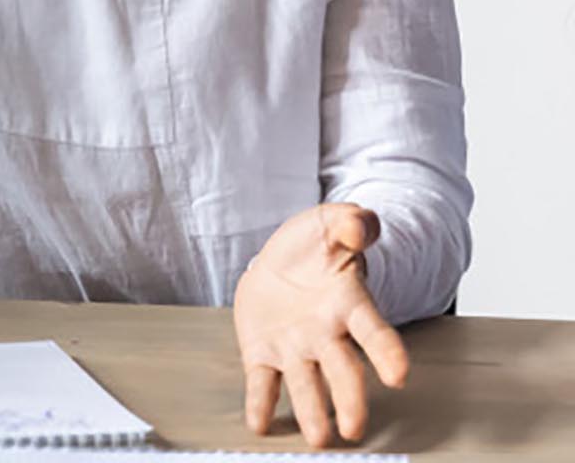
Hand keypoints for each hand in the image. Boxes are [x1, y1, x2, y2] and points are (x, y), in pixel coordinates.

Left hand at [234, 202, 407, 447]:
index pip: (373, 330)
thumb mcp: (330, 222)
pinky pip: (263, 381)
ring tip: (318, 437)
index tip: (399, 375)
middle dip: (350, 399)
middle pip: (343, 370)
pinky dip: (261, 403)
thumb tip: (362, 227)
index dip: (386, 352)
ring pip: (307, 384)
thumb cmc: (315, 245)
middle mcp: (325, 334)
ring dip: (312, 411)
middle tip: (354, 427)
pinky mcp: (263, 353)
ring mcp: (295, 347)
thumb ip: (351, 222)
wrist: (282, 260)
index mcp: (348, 304)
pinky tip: (259, 423)